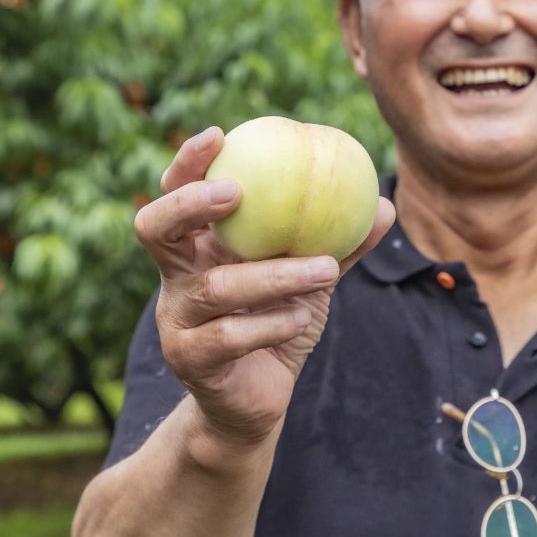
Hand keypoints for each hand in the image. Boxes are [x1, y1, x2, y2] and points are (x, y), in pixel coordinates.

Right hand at [133, 126, 394, 447]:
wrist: (258, 401)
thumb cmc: (279, 325)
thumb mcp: (310, 281)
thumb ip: (339, 244)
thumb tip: (382, 203)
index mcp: (198, 247)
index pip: (176, 192)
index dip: (188, 162)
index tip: (221, 134)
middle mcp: (177, 277)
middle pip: (154, 228)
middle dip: (188, 203)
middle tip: (234, 191)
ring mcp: (177, 321)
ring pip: (215, 286)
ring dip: (274, 274)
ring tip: (325, 269)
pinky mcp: (191, 361)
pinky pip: (230, 336)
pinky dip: (273, 323)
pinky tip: (300, 318)